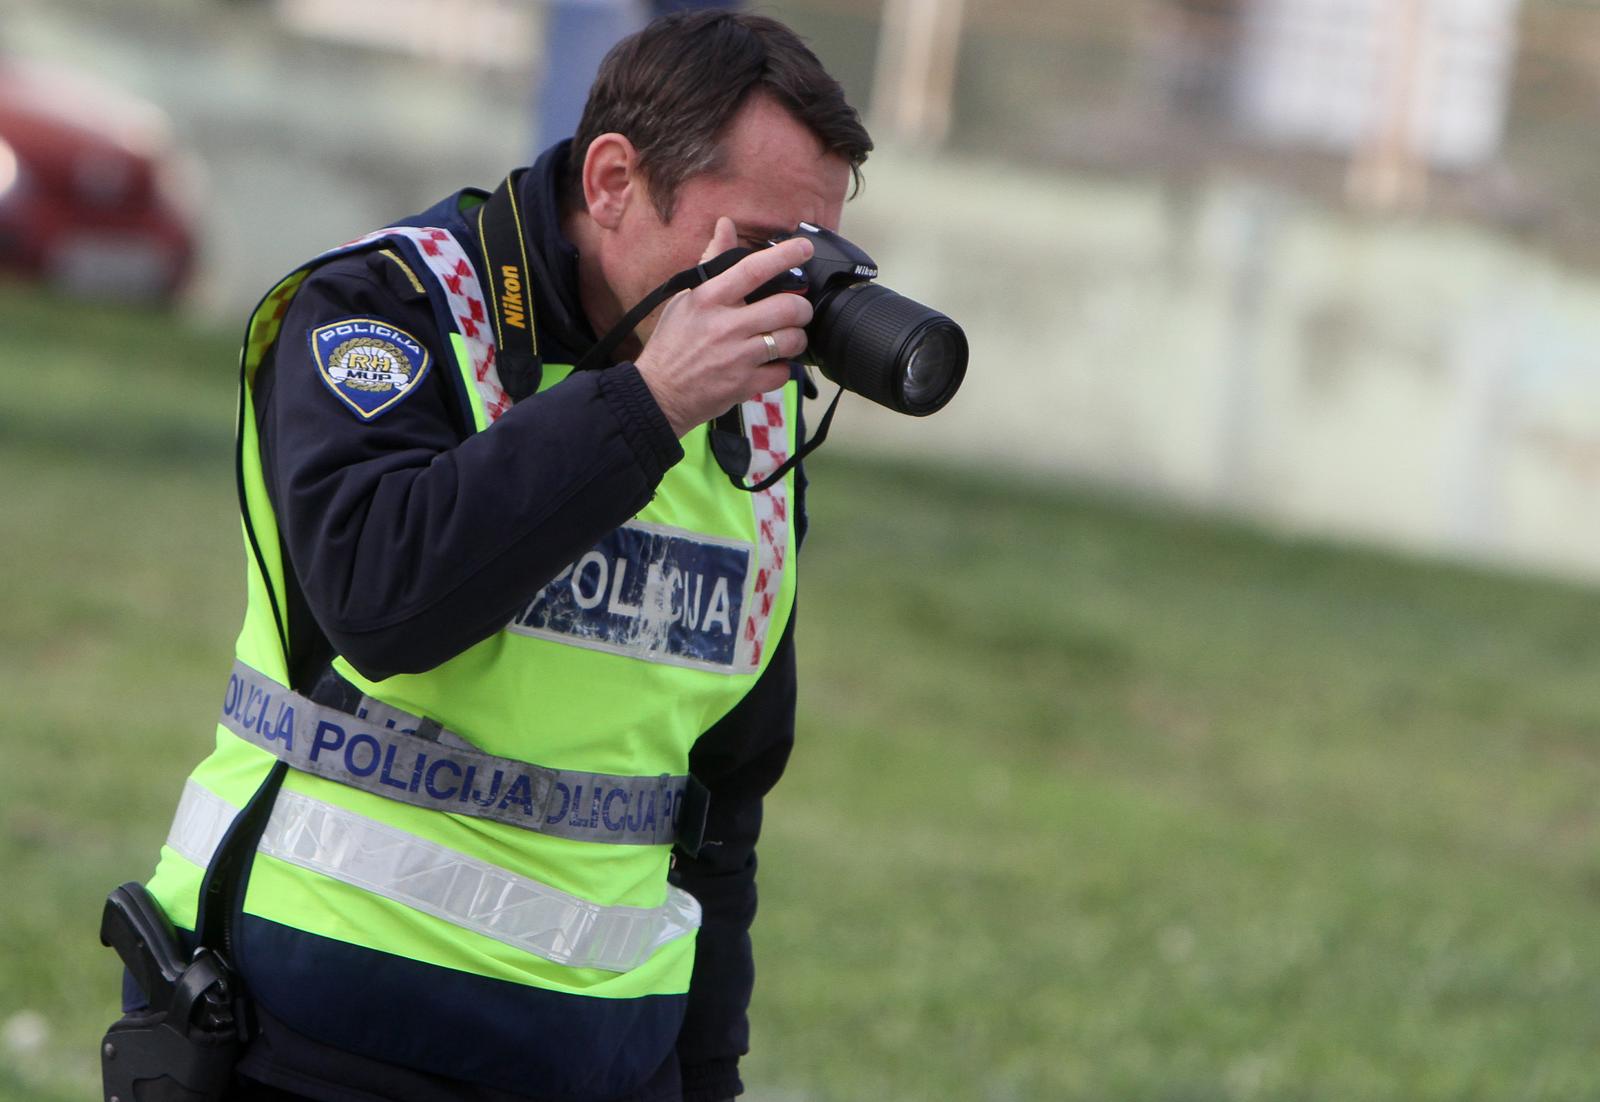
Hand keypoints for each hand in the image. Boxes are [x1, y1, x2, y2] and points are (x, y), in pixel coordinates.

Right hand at [635, 217, 813, 437]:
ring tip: (784, 339)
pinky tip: (769, 365)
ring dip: (796, 339)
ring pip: (792, 340)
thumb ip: (712, 263)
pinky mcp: (744, 384)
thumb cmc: (672, 344)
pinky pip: (783, 372)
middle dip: (802, 308)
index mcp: (709, 298)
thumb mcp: (686, 298)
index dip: (785, 255)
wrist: (658, 393)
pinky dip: (782, 369)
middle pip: (787, 306)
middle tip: (797, 311)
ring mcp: (737, 356)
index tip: (804, 248)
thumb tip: (725, 225)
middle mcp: (725, 325)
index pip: (754, 269)